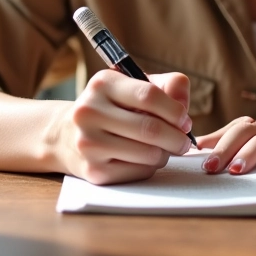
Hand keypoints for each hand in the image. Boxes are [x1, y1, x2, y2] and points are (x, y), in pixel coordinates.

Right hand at [56, 70, 193, 184]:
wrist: (69, 134)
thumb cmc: (114, 106)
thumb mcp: (137, 85)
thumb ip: (169, 85)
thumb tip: (183, 107)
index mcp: (103, 83)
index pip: (149, 96)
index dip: (175, 110)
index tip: (185, 121)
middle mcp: (90, 111)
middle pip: (150, 128)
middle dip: (177, 137)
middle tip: (184, 141)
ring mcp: (89, 143)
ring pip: (147, 153)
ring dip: (165, 153)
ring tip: (164, 148)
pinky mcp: (92, 171)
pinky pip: (138, 172)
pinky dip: (150, 167)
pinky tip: (144, 158)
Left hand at [196, 116, 255, 174]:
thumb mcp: (244, 140)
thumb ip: (220, 142)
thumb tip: (193, 145)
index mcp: (248, 125)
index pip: (231, 130)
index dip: (215, 143)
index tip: (202, 161)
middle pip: (244, 132)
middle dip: (226, 149)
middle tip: (213, 167)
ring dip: (249, 154)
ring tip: (236, 169)